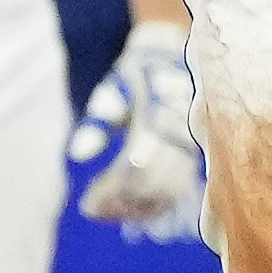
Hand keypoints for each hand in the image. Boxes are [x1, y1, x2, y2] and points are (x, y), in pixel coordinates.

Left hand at [71, 19, 201, 236]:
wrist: (176, 60)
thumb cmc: (138, 75)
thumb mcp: (113, 90)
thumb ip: (97, 121)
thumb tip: (78, 154)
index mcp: (155, 119)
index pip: (131, 168)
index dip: (109, 191)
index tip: (86, 204)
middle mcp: (176, 137)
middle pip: (149, 187)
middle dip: (119, 204)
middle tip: (93, 211)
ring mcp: (189, 148)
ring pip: (166, 194)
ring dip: (136, 209)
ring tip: (110, 212)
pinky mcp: (193, 157)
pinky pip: (178, 192)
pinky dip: (155, 205)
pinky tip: (133, 208)